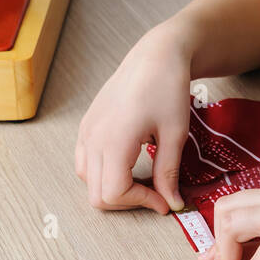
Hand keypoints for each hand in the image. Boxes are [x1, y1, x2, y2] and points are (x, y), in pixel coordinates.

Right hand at [75, 25, 191, 213]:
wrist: (156, 56)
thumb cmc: (168, 88)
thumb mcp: (175, 133)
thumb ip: (168, 172)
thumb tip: (172, 203)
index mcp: (114, 140)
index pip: (115, 193)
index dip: (142, 203)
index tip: (165, 200)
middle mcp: (93, 138)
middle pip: (97, 195)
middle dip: (128, 201)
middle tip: (156, 193)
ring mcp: (86, 131)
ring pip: (88, 181)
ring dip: (113, 189)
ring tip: (142, 180)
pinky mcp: (87, 126)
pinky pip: (84, 162)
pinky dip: (103, 173)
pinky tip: (127, 164)